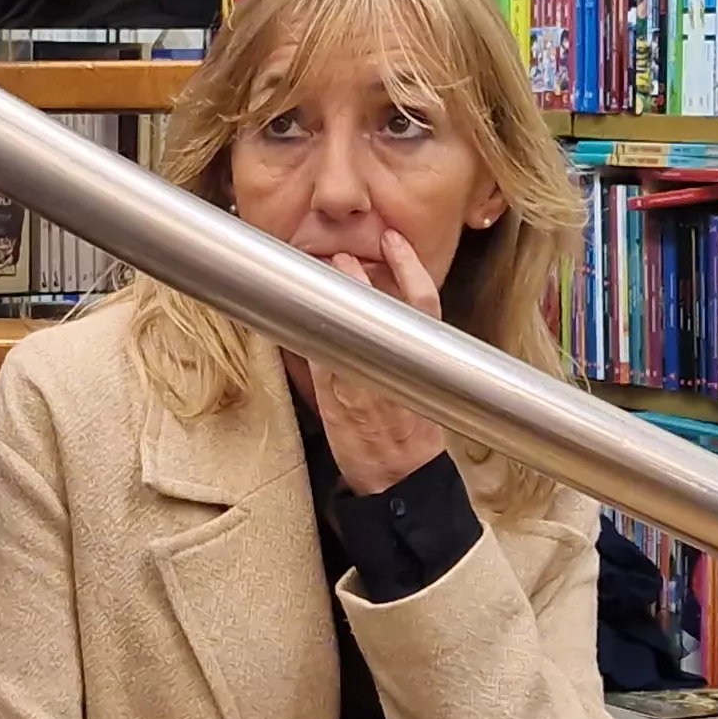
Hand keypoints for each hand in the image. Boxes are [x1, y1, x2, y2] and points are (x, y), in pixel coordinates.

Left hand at [308, 237, 455, 494]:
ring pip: (339, 330)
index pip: (423, 302)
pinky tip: (294, 318)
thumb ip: (402, 344)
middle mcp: (394, 368)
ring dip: (326, 303)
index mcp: (423, 358)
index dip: (409, 266)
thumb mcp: (421, 381)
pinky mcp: (335, 399)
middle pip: (377, 310)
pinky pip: (317, 358)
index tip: (393, 240)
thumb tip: (377, 302)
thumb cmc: (411, 429)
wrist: (400, 478)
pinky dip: (305, 335)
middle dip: (356, 280)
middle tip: (342, 258)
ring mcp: (360, 383)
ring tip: (317, 281)